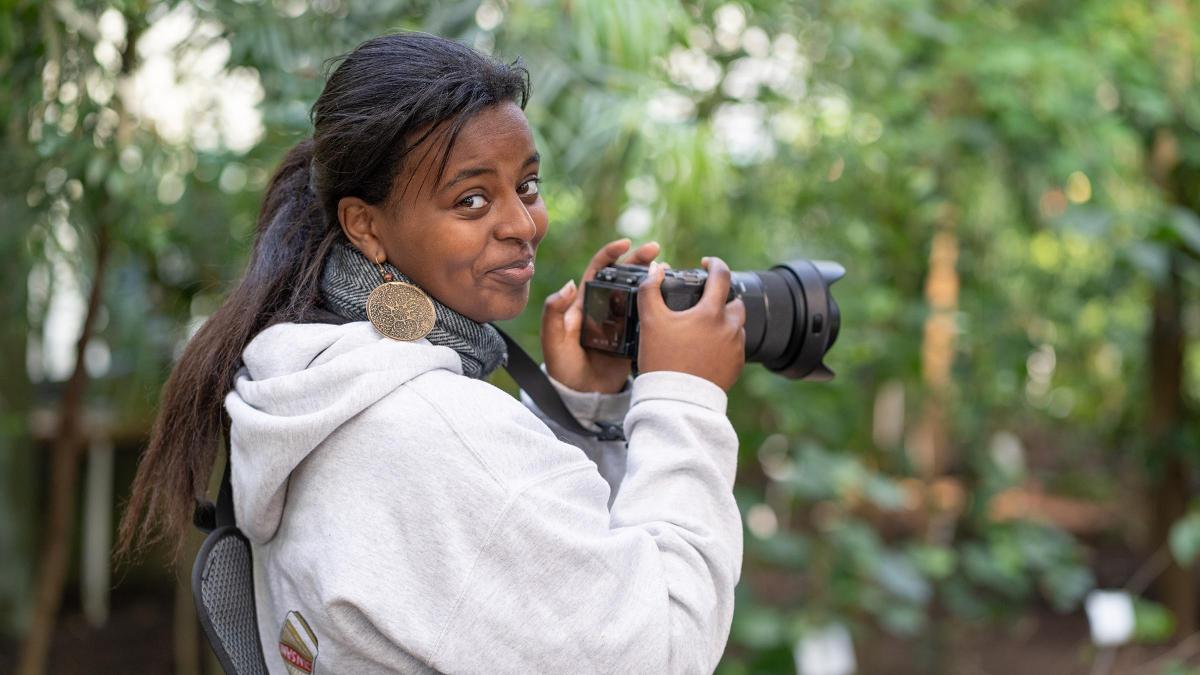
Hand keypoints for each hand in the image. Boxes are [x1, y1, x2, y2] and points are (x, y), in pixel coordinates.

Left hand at [542, 238, 659, 392]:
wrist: (581, 395)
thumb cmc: (563, 367)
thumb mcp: (553, 339)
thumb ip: (554, 312)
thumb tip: (569, 284)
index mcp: (584, 302)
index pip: (598, 269)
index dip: (610, 253)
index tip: (625, 243)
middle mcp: (604, 307)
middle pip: (624, 275)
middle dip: (639, 259)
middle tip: (656, 250)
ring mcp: (621, 321)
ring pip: (639, 292)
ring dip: (653, 279)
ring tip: (668, 271)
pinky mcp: (634, 337)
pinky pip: (649, 316)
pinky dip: (661, 305)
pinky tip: (673, 299)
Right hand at [636, 257, 745, 391]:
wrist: (676, 401)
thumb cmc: (662, 360)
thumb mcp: (650, 321)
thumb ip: (650, 290)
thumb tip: (655, 269)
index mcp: (711, 313)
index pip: (722, 276)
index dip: (714, 264)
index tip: (706, 263)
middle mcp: (730, 328)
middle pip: (735, 302)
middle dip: (722, 298)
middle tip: (702, 303)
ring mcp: (736, 348)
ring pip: (736, 325)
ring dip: (723, 321)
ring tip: (701, 328)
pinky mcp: (736, 366)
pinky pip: (735, 347)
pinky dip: (724, 342)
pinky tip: (706, 349)